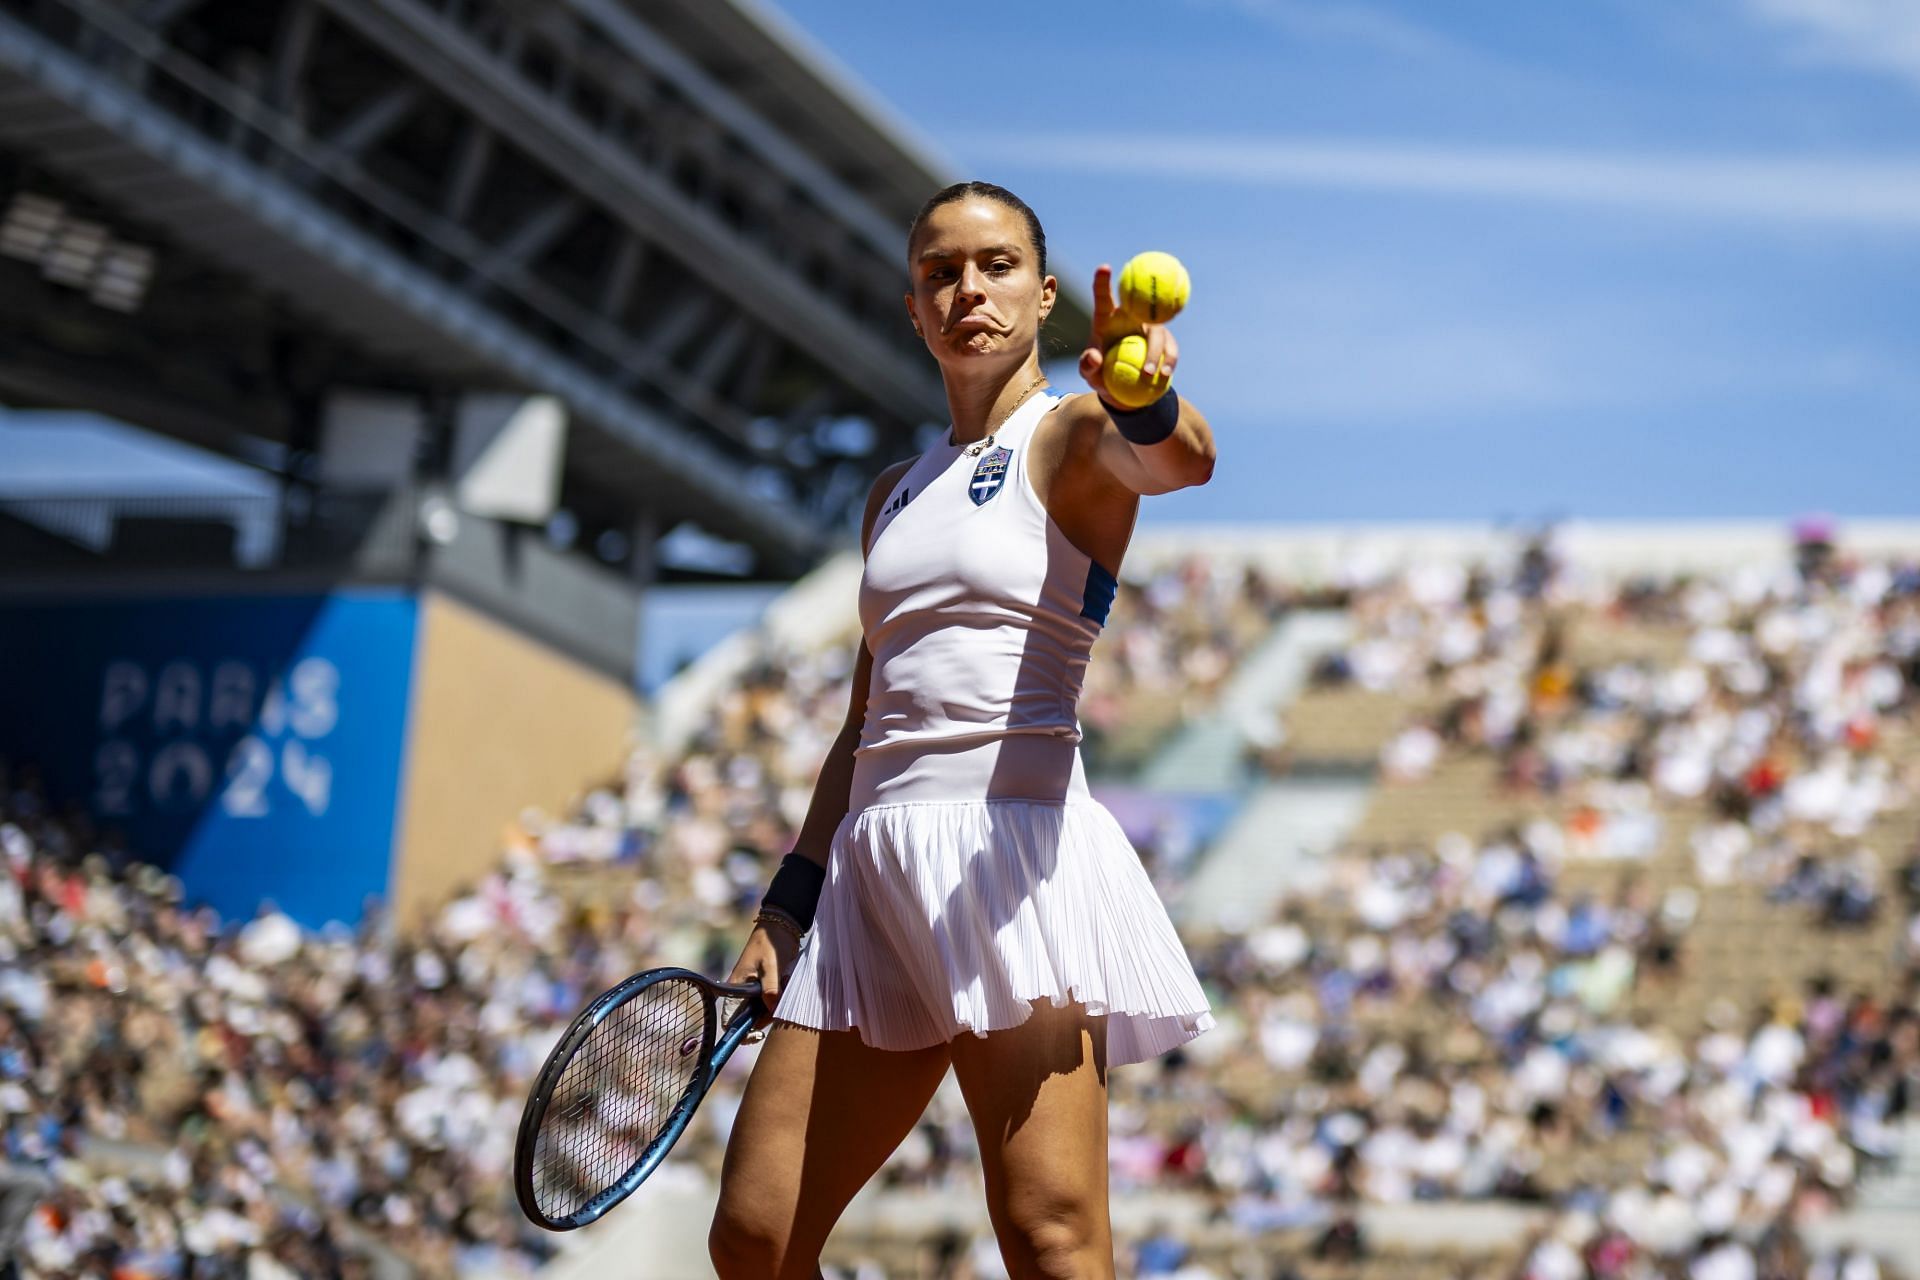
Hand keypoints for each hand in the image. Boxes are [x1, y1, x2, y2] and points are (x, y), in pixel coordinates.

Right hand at [726, 921, 799, 1032]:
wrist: (780, 926)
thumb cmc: (771, 943)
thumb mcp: (772, 966)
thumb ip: (770, 989)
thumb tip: (771, 1011)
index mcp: (736, 987)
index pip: (729, 1019)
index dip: (740, 1032)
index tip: (758, 1034)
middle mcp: (741, 992)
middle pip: (748, 1019)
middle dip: (764, 1018)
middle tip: (778, 1005)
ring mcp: (753, 990)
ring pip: (760, 1011)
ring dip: (773, 1007)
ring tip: (783, 987)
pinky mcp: (764, 987)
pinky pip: (769, 1002)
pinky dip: (778, 1000)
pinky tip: (784, 985)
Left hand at [1077, 263, 1177, 406]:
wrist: (1123, 383)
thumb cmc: (1100, 372)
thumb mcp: (1088, 373)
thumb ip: (1087, 366)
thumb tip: (1094, 358)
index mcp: (1107, 316)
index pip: (1103, 296)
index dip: (1103, 281)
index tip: (1104, 267)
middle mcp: (1131, 316)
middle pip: (1141, 311)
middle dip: (1143, 312)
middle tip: (1129, 333)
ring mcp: (1151, 327)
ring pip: (1158, 334)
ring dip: (1156, 353)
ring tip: (1149, 373)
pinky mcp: (1166, 341)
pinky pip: (1170, 349)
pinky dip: (1168, 361)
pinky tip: (1165, 375)